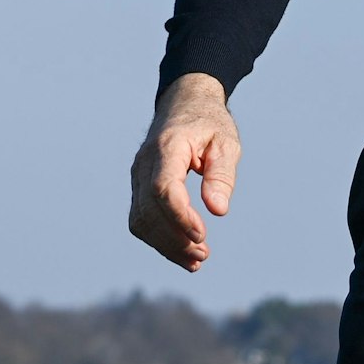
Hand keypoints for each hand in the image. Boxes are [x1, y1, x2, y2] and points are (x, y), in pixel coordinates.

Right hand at [128, 74, 241, 271]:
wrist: (184, 104)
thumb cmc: (208, 123)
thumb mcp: (226, 143)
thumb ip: (222, 175)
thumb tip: (218, 210)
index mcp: (168, 146)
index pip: (163, 187)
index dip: (179, 216)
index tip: (202, 235)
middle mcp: (145, 162)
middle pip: (149, 209)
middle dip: (174, 238)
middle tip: (203, 255)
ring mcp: (137, 175)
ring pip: (140, 220)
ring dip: (165, 245)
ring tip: (196, 259)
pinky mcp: (138, 186)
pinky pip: (141, 219)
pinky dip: (158, 239)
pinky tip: (182, 250)